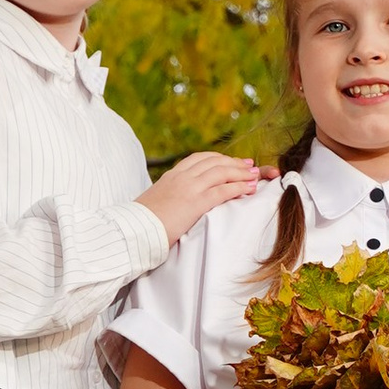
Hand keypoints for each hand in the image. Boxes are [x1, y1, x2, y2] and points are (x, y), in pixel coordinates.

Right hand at [142, 150, 261, 242]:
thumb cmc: (142, 223)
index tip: (233, 161)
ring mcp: (189, 187)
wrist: (133, 230)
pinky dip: (239, 187)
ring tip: (255, 176)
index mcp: (171, 176)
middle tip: (250, 166)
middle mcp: (181, 176)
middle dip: (235, 163)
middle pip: (214, 161)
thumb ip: (169, 198)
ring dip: (241, 173)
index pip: (200, 159)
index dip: (219, 158)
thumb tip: (176, 205)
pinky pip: (223, 190)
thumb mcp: (155, 203)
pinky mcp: (195, 202)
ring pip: (221, 172)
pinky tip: (249, 189)